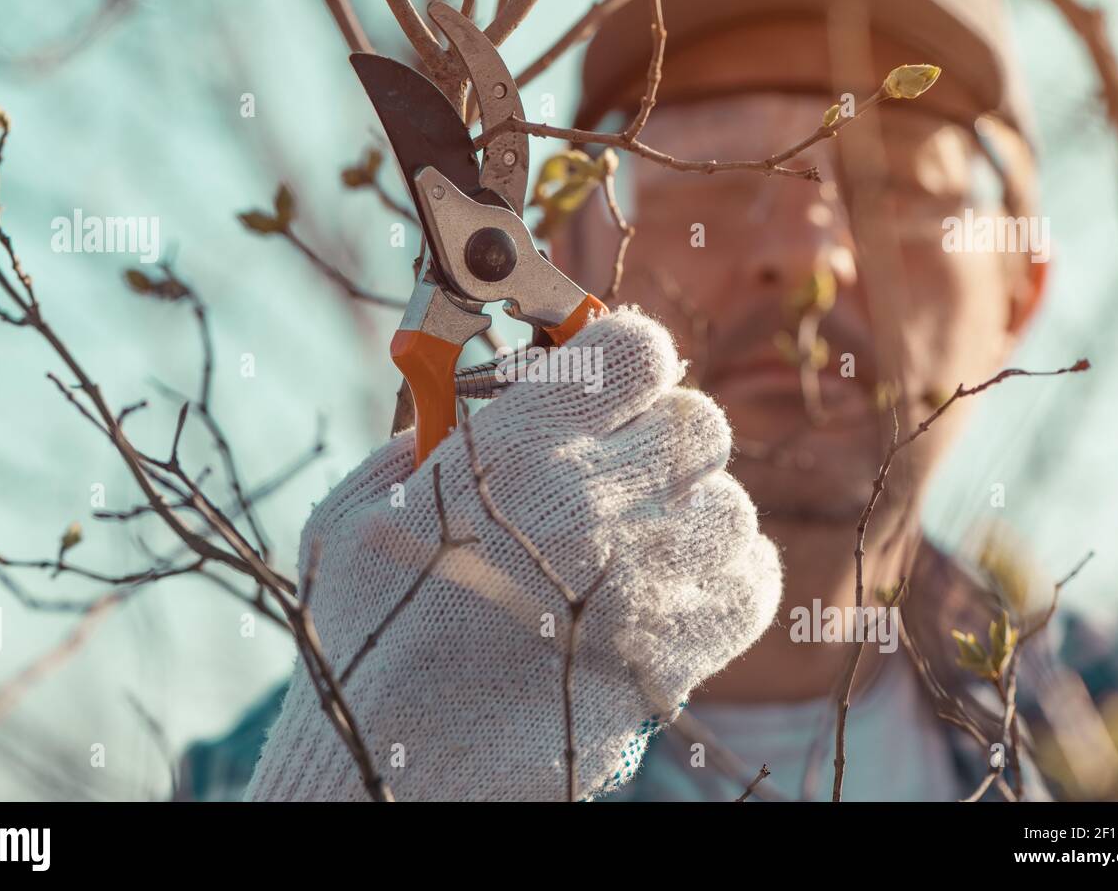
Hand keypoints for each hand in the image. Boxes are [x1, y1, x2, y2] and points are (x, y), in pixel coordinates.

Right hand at [247, 307, 782, 800]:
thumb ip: (440, 434)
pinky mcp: (677, 655)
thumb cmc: (366, 634)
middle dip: (661, 434)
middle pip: (699, 422)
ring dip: (689, 510)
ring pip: (730, 503)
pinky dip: (725, 573)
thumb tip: (509, 398)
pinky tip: (671, 583)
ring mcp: (648, 583)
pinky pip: (753, 579)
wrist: (397, 766)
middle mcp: (596, 506)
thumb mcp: (364, 504)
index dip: (628, 356)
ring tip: (633, 539)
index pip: (636, 350)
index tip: (610, 377)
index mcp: (518, 452)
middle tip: (619, 464)